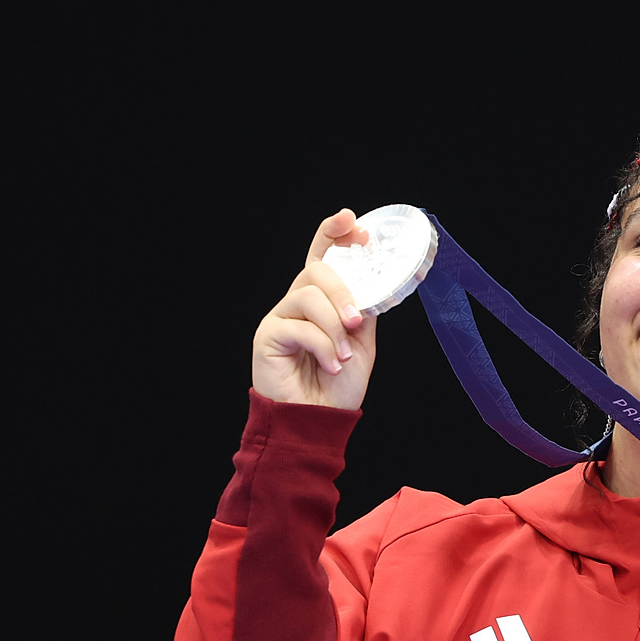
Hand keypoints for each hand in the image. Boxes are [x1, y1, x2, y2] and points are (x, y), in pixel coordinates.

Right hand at [251, 210, 375, 409]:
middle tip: (356, 319)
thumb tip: (372, 285)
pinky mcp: (267, 336)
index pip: (322, 257)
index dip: (333, 234)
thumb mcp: (362, 342)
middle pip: (315, 270)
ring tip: (345, 354)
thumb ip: (363, 310)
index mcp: (320, 300)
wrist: (320, 420)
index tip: (352, 221)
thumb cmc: (338, 386)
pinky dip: (323, 346)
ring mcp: (280, 317)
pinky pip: (299, 326)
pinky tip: (331, 363)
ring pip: (309, 295)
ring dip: (335, 326)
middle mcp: (297, 302)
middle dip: (342, 290)